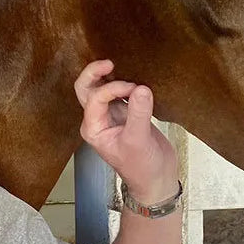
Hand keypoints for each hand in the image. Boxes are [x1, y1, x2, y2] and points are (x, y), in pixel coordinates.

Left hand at [74, 59, 177, 201]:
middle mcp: (98, 120)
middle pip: (87, 89)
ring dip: (109, 77)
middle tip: (110, 62)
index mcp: (93, 128)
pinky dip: (125, 84)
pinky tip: (136, 78)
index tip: (133, 88)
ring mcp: (112, 116)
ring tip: (123, 66)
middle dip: (94, 74)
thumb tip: (141, 89)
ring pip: (102, 89)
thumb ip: (138, 113)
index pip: (94, 99)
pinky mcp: (126, 114)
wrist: (156, 180)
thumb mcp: (138, 140)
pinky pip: (120, 94)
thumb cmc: (142, 168)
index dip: (112, 88)